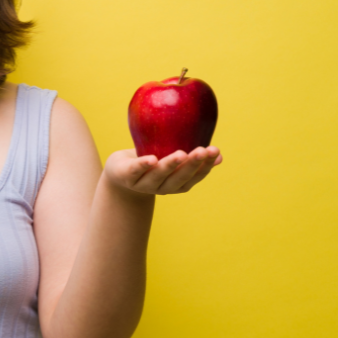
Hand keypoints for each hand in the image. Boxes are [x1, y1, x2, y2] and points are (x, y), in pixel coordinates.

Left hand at [104, 146, 222, 195]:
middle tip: (203, 151)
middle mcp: (162, 187)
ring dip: (170, 165)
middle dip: (192, 164)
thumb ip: (191, 157)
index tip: (215, 151)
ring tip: (181, 154)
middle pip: (179, 178)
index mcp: (176, 184)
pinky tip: (151, 159)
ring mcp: (143, 183)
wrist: (119, 173)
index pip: (195, 176)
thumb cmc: (152, 162)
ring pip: (159, 175)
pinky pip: (135, 170)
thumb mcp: (172, 159)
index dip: (206, 165)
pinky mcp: (126, 175)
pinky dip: (143, 165)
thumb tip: (218, 154)